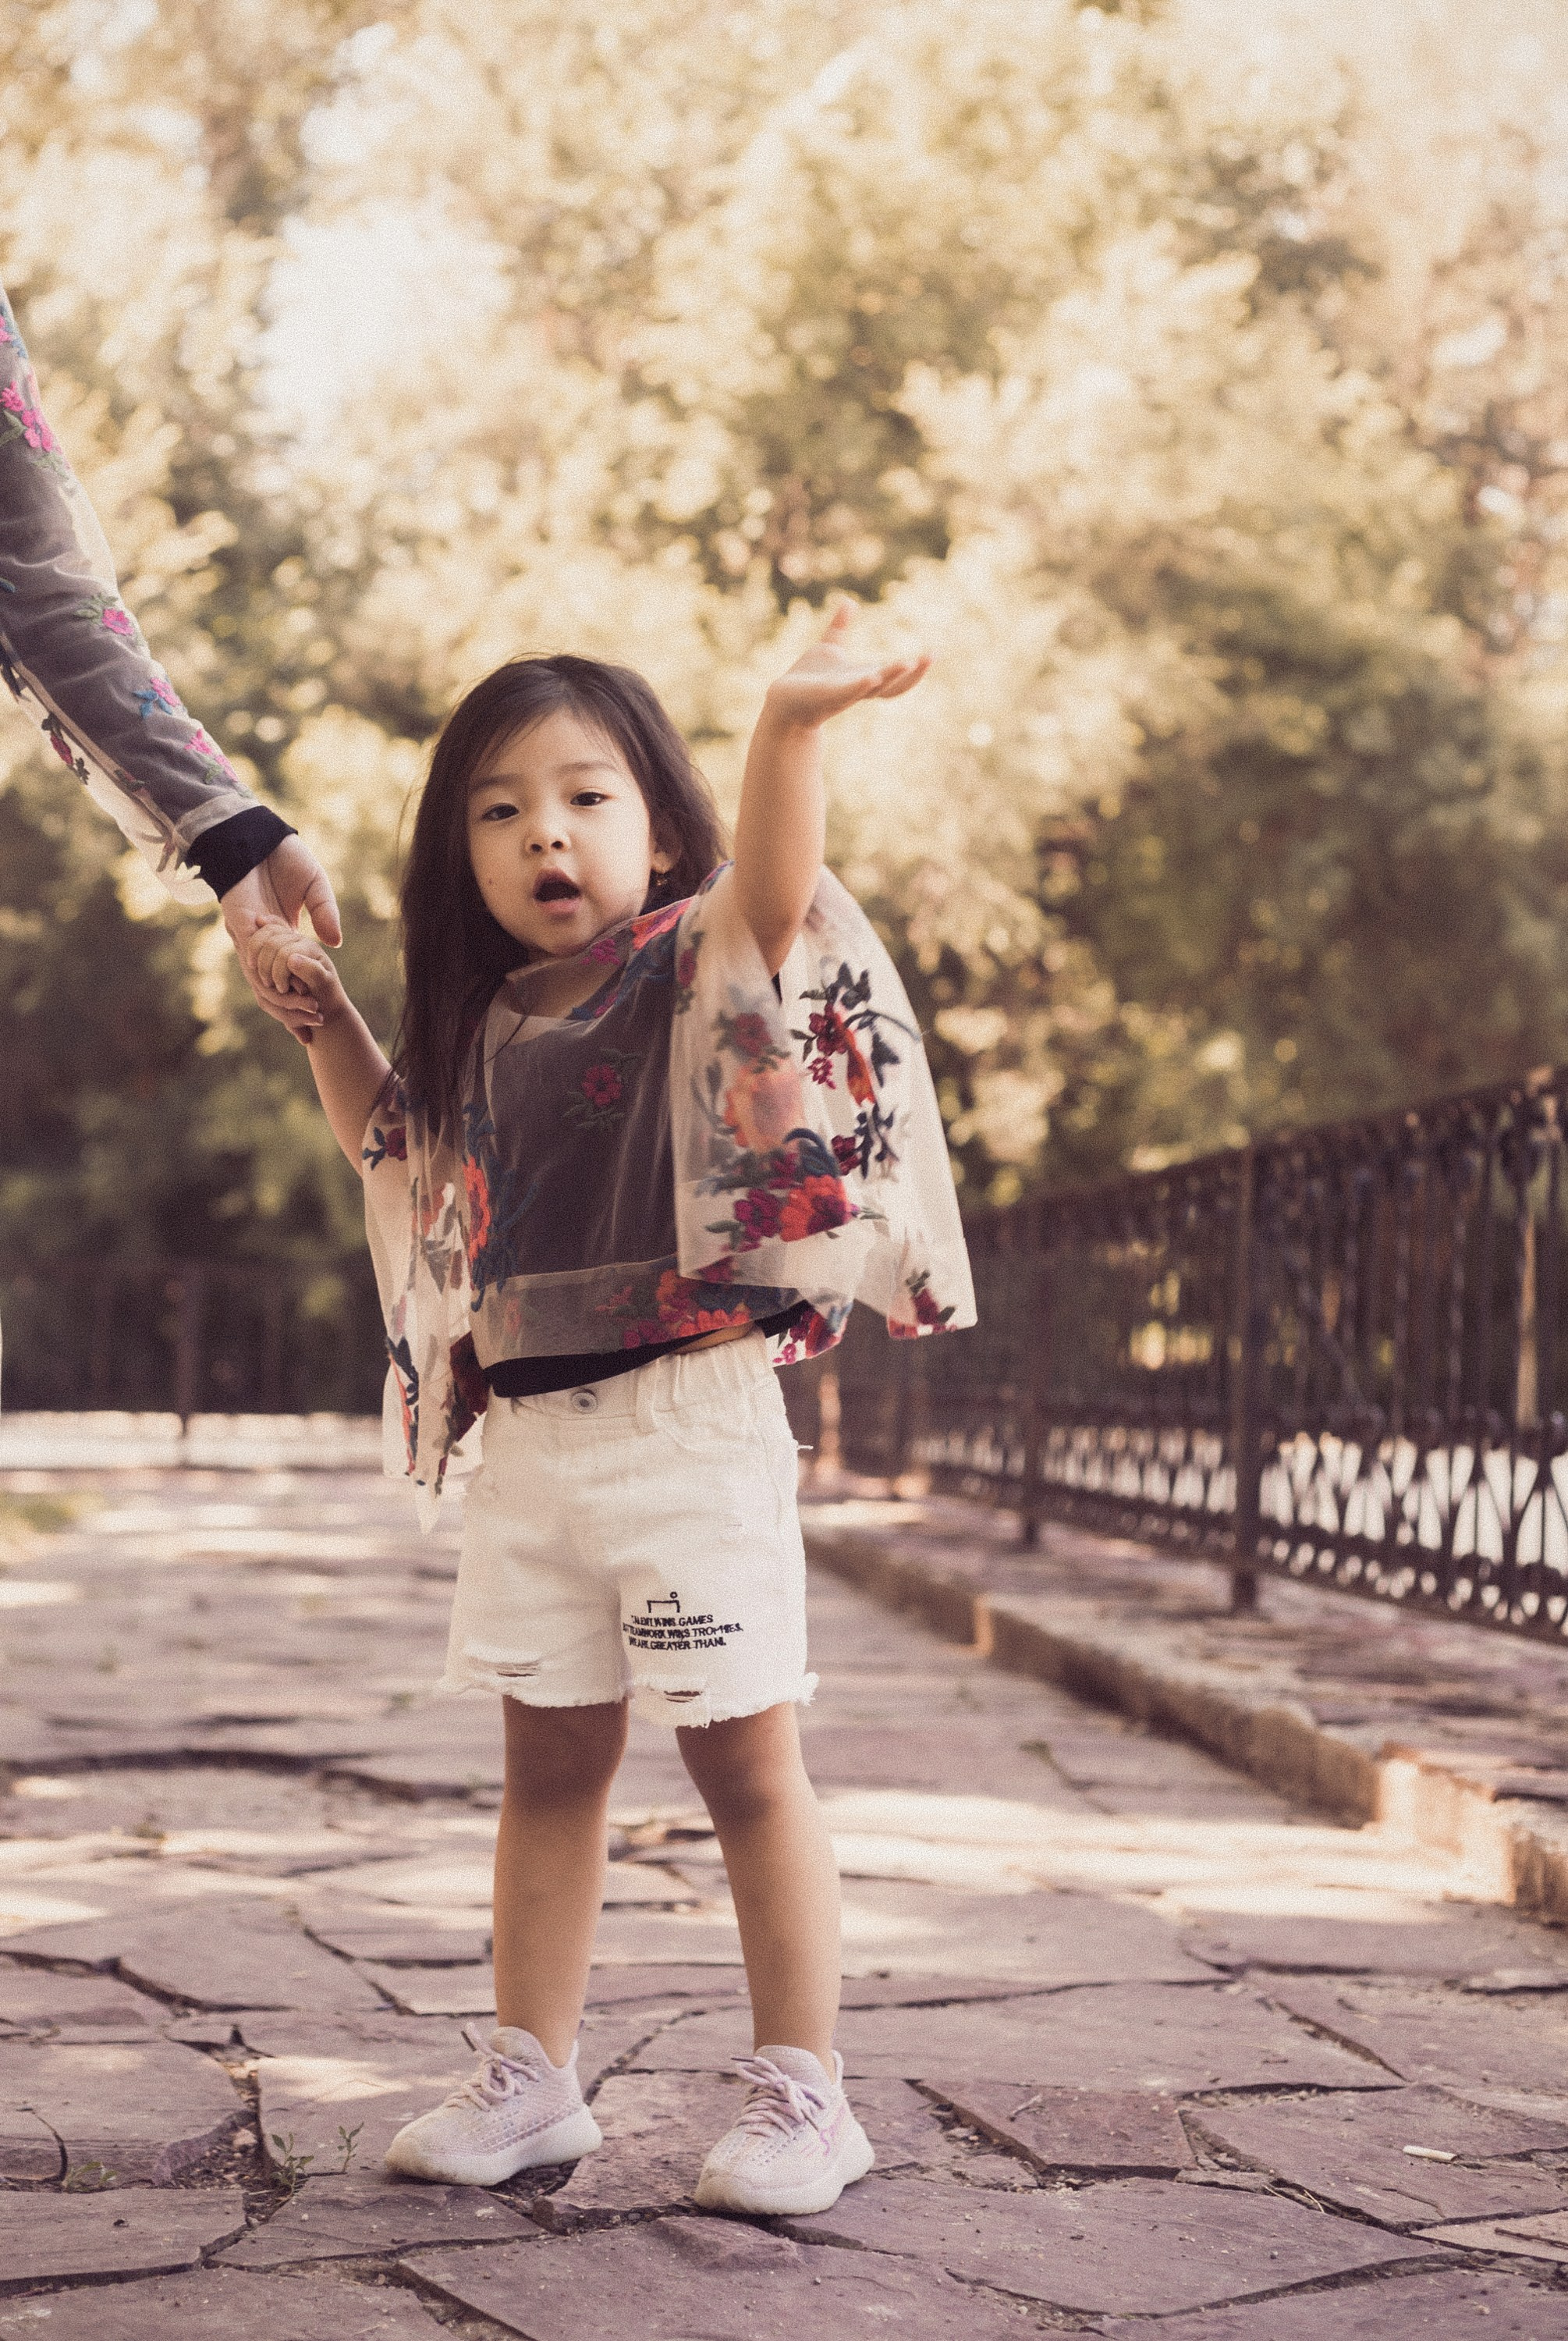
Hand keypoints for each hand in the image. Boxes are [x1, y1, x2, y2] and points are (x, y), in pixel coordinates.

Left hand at [221, 836, 343, 1040]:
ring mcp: (250, 940)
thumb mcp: (316, 888)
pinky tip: (291, 994)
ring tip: (309, 1016)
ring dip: (285, 1005)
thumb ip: (325, 914)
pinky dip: (271, 984)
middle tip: (312, 1033)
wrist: (256, 835)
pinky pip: (252, 966)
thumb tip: (334, 944)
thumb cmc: (284, 856)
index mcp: (282, 935)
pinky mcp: (240, 930)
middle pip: (272, 990)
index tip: (321, 1017)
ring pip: (262, 984)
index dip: (303, 998)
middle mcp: (264, 944)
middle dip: (292, 1014)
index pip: (291, 976)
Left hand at [762, 604, 930, 730]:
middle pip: (894, 684)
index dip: (916, 667)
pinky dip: (861, 685)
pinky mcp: (828, 696)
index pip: (897, 676)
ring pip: (874, 687)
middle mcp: (860, 687)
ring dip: (892, 675)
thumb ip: (841, 626)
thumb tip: (849, 602)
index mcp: (865, 677)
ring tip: (910, 662)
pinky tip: (872, 676)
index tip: (934, 653)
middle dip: (914, 673)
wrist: (784, 700)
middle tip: (931, 656)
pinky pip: (848, 691)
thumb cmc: (809, 679)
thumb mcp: (829, 647)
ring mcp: (846, 693)